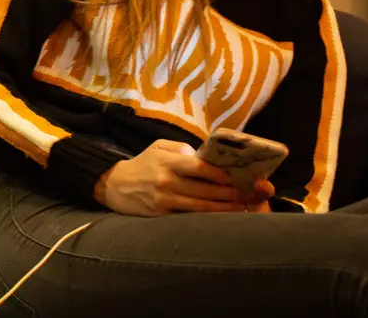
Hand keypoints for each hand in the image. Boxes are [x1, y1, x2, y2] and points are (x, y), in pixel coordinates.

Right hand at [93, 139, 273, 216]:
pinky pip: (191, 218)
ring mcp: (165, 202)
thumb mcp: (157, 148)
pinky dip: (210, 219)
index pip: (200, 167)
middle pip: (207, 190)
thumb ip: (181, 149)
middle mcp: (167, 183)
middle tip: (255, 193)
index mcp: (167, 163)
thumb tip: (204, 156)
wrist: (113, 186)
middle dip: (234, 193)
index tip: (241, 176)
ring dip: (227, 209)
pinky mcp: (162, 217)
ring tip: (247, 207)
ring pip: (203, 208)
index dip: (222, 174)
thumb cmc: (141, 164)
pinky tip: (225, 218)